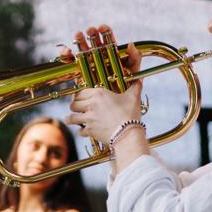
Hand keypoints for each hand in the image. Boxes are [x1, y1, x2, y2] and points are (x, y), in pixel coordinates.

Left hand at [63, 25, 142, 144]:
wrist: (128, 134)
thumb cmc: (131, 114)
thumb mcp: (134, 97)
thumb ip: (135, 85)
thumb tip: (140, 77)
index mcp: (99, 93)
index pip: (81, 92)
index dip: (79, 95)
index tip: (80, 97)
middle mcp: (91, 104)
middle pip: (74, 104)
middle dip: (74, 106)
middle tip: (76, 108)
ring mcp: (89, 118)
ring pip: (71, 117)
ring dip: (71, 118)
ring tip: (71, 119)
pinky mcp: (90, 130)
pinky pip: (80, 130)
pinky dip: (81, 131)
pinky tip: (84, 131)